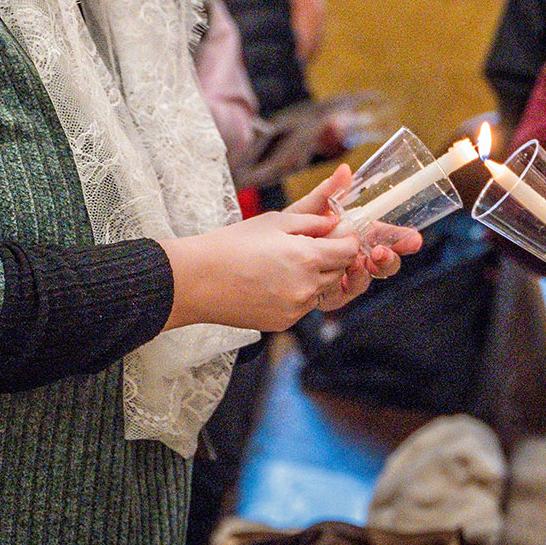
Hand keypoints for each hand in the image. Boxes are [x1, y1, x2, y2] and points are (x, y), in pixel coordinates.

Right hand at [161, 177, 362, 331]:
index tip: (338, 234)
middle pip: (340, 271)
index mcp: (307, 256)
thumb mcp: (274, 222)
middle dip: (332, 258)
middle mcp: (306, 286)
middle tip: (310, 246)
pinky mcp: (284, 323)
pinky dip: (298, 294)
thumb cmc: (231, 245)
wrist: (197, 281)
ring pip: (322, 290)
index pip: (349, 250)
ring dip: (316, 277)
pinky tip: (274, 282)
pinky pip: (303, 306)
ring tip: (286, 264)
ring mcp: (296, 308)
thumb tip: (335, 223)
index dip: (347, 240)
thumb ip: (311, 222)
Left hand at [284, 166, 423, 305]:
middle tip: (381, 253)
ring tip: (362, 262)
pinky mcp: (326, 295)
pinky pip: (342, 295)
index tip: (414, 239)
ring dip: (367, 272)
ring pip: (364, 280)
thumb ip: (327, 193)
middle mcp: (350, 259)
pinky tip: (344, 276)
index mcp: (351, 236)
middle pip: (381, 263)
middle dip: (389, 259)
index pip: (382, 236)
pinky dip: (345, 285)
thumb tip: (346, 170)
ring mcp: (340, 279)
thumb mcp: (304, 211)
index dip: (400, 238)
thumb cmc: (282, 233)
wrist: (255, 259)